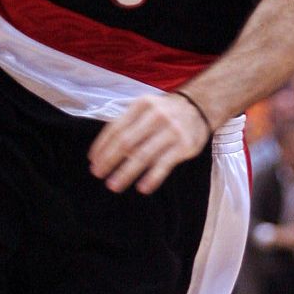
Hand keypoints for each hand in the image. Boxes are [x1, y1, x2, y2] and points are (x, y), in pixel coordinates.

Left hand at [88, 92, 208, 194]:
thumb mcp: (145, 108)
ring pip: (143, 155)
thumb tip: (102, 152)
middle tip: (98, 174)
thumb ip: (127, 124)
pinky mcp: (184, 145)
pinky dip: (152, 177)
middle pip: (126, 142)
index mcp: (141, 105)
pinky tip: (142, 188)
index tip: (93, 161)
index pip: (116, 128)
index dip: (102, 146)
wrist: (200, 107)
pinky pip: (164, 164)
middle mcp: (156, 115)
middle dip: (109, 160)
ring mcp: (171, 130)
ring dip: (126, 172)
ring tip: (113, 185)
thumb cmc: (165, 112)